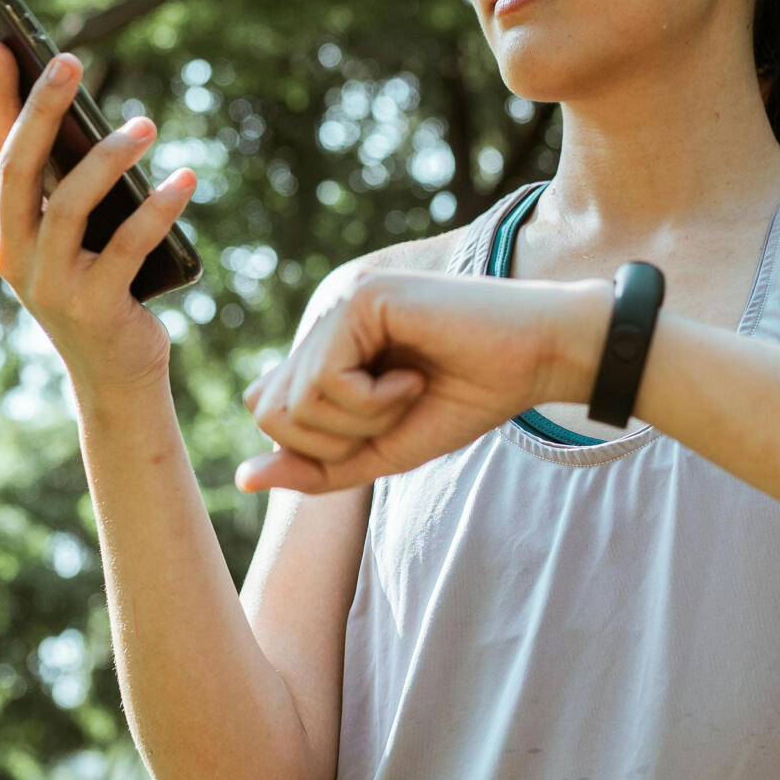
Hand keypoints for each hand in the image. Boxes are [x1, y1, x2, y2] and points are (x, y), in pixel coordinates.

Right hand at [0, 41, 196, 396]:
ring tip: (145, 124)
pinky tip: (184, 181)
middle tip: (70, 60)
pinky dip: (157, 211)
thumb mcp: (47, 235)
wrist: (113, 374)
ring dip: (108, 158)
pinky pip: (128, 247)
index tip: (5, 46)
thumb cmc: (88, 289)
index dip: (0, 99)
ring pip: (70, 205)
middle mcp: (13, 254)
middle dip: (41, 110)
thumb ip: (20, 180)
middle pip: (21, 169)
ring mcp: (50, 283)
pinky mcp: (95, 306)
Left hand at [236, 270, 609, 492]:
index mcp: (326, 349)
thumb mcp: (384, 451)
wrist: (536, 359)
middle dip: (334, 440)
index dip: (316, 445)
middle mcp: (324, 322)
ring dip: (359, 422)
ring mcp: (339, 305)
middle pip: (270, 413)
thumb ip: (316, 466)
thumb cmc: (469, 398)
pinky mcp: (360, 300)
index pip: (266, 410)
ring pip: (294, 402)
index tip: (380, 430)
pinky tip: (413, 379)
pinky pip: (327, 382)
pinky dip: (373, 402)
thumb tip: (243, 479)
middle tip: (396, 414)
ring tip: (409, 394)